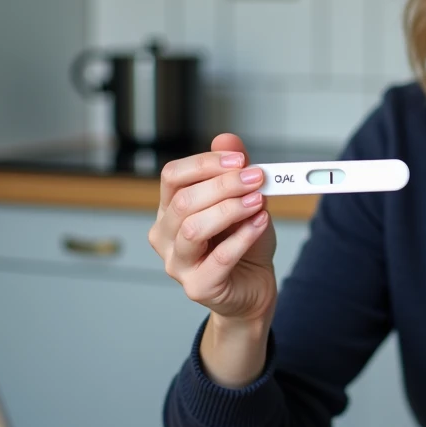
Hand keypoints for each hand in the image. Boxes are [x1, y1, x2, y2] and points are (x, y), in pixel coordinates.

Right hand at [148, 133, 277, 324]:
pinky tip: (260, 223)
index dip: (205, 163)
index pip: (173, 176)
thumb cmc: (243, 244)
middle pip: (184, 201)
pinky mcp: (198, 286)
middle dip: (224, 185)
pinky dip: (244, 237)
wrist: (253, 287)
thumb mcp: (244, 200)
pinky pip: (219, 258)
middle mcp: (165, 236)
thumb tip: (228, 139)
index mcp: (170, 209)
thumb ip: (234, 171)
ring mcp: (178, 264)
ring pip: (194, 229)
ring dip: (230, 209)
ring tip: (259, 202)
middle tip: (256, 177)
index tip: (239, 159)